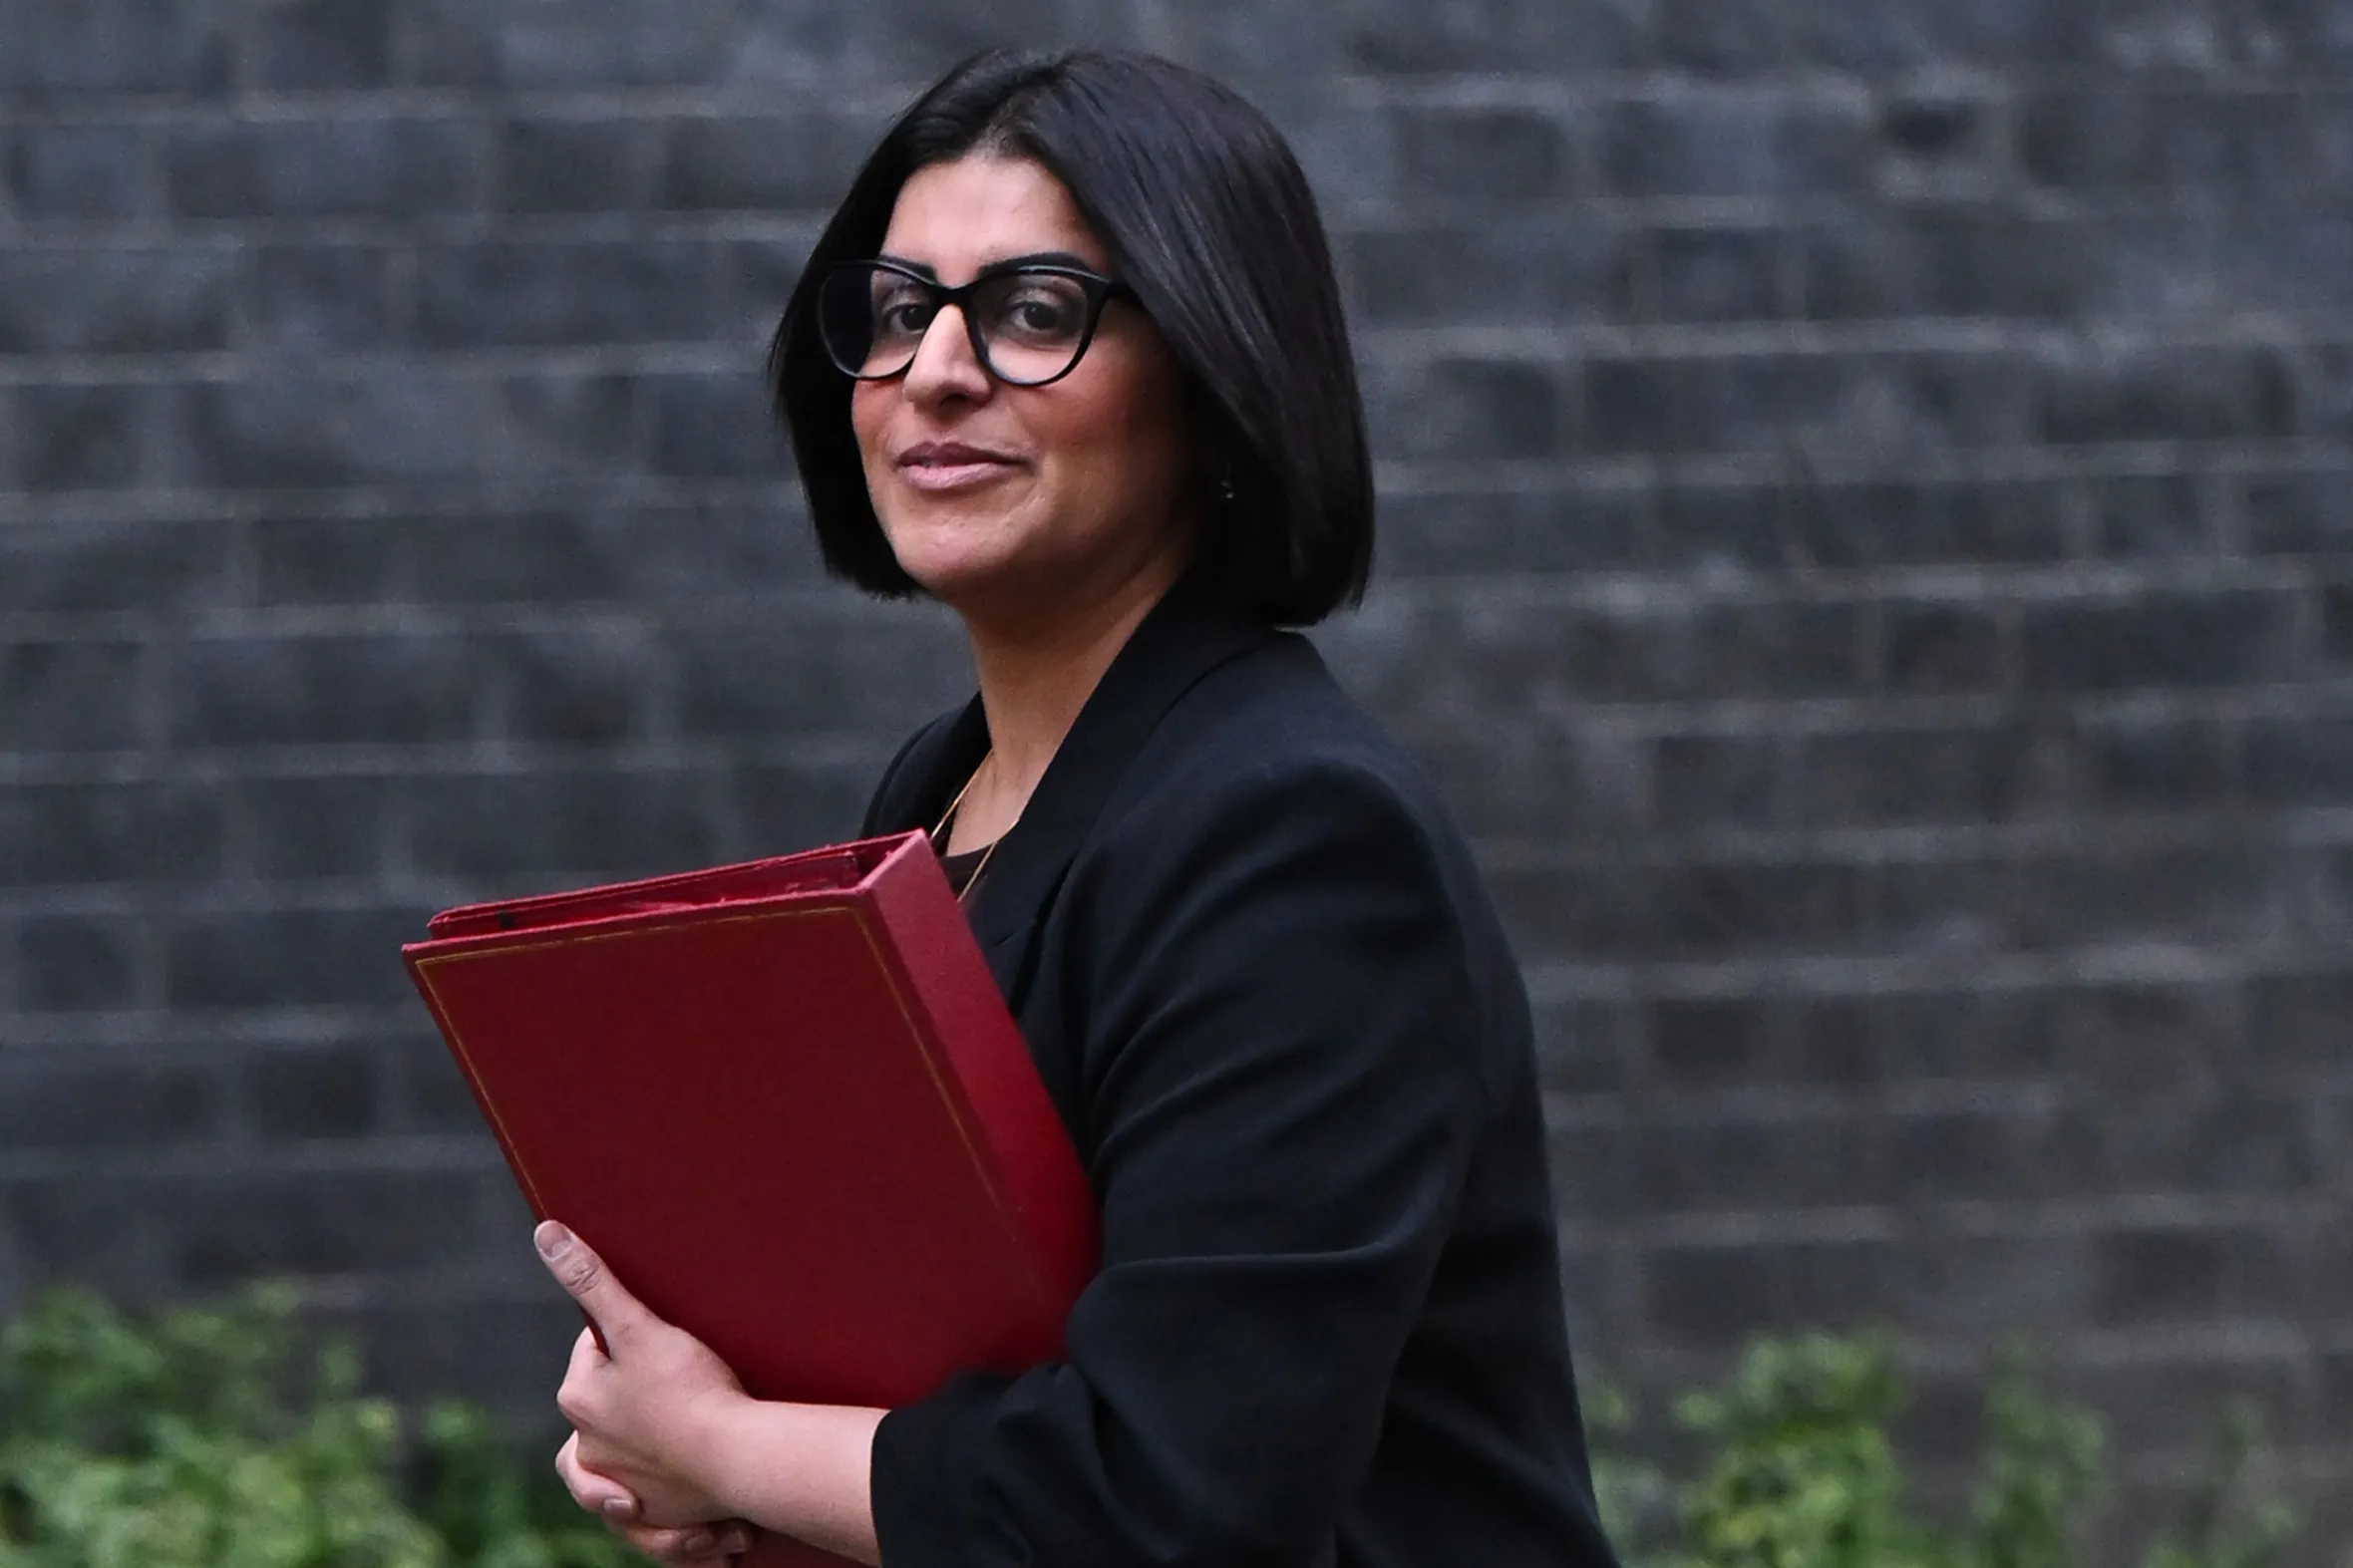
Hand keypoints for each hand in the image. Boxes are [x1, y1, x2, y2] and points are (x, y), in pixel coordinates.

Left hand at [536, 1221, 755, 1537]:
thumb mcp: (638, 1325)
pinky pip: (644, 1510)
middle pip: (610, 1401)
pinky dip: (656, 1499)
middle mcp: (587, 1447)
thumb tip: (545, 1232)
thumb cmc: (690, 1387)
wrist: (737, 1456)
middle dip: (637, 1389)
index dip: (631, 1337)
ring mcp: (619, 1486)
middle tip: (685, 1375)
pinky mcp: (652, 1515)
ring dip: (642, 1447)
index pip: (595, 1350)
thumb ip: (591, 1279)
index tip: (664, 1339)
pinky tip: (677, 1484)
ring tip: (675, 1433)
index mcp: (579, 1399)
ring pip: (622, 1456)